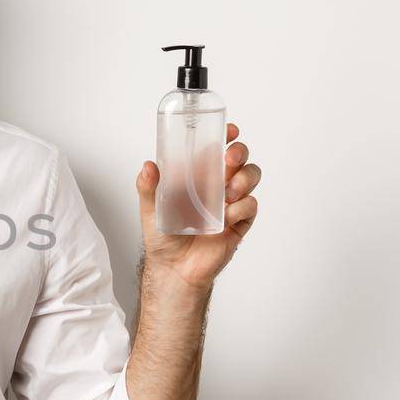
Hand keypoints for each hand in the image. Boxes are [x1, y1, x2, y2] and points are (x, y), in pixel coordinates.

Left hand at [136, 121, 260, 289]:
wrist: (174, 268)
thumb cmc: (163, 237)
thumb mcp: (150, 210)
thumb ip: (148, 188)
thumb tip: (148, 166)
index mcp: (197, 175)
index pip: (215, 148)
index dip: (225, 136)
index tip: (229, 130)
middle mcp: (217, 185)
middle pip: (239, 158)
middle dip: (239, 153)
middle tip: (229, 160)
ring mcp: (231, 202)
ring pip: (251, 177)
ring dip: (244, 179)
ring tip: (228, 193)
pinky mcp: (240, 222)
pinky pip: (251, 206)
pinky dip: (241, 208)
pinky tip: (226, 217)